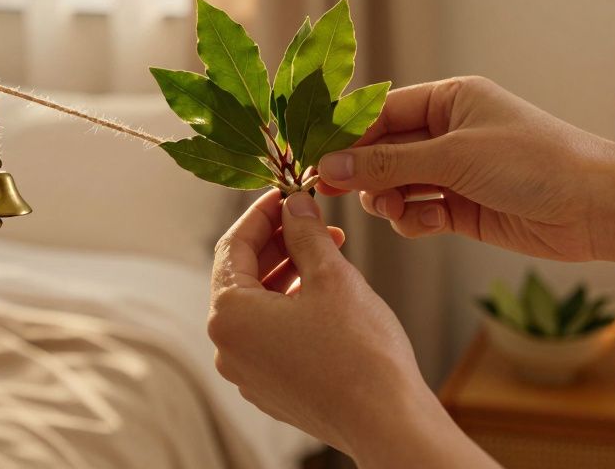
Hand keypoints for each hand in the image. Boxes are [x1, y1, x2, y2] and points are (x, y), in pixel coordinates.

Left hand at [208, 190, 489, 466]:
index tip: (285, 194)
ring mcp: (248, 373)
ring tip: (327, 252)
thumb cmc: (359, 350)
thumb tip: (294, 205)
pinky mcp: (271, 389)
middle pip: (243, 277)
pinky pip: (271, 336)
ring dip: (288, 274)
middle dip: (278, 244)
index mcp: (230, 315)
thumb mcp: (331, 275)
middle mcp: (228, 348)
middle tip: (311, 220)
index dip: (261, 214)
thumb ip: (305, 233)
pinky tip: (324, 293)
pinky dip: (290, 308)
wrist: (386, 420)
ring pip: (258, 307)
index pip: (233, 247)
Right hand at [316, 76, 614, 261]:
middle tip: (335, 192)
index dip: (346, 136)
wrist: (595, 207)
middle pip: (383, 151)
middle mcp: (449, 131)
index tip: (315, 159)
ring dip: (389, 199)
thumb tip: (330, 167)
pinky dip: (414, 219)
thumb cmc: (534, 162)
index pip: (380, 112)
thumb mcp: (454, 157)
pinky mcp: (464, 207)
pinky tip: (428, 223)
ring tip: (397, 209)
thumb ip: (388, 164)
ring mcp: (456, 171)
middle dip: (364, 173)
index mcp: (450, 99)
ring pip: (397, 184)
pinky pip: (418, 211)